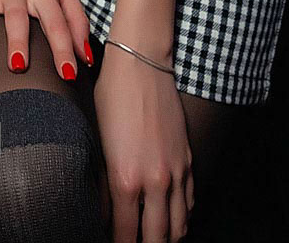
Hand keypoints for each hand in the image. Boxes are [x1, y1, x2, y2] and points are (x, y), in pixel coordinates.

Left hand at [94, 44, 192, 242]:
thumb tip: (103, 210)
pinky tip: (170, 219)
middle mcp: (154, 182)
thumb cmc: (112, 96)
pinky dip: (181, 218)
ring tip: (153, 239)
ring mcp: (175, 172)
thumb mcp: (98, 139)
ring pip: (178, 227)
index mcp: (125, 179)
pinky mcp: (187, 161)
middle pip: (156, 239)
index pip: (125, 234)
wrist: (142, 63)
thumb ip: (103, 181)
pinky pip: (189, 204)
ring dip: (166, 238)